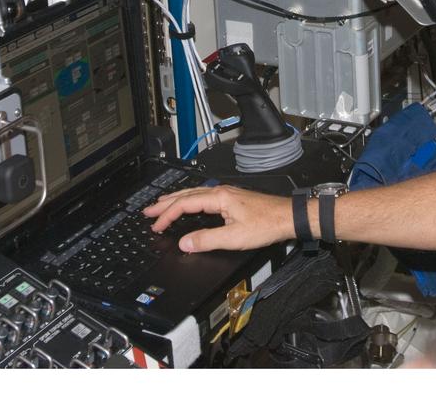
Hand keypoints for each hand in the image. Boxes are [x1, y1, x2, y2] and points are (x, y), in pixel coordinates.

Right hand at [143, 185, 291, 252]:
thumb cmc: (267, 224)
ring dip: (176, 200)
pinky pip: (203, 196)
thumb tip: (185, 243)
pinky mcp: (232, 198)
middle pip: (185, 195)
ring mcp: (226, 194)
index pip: (184, 205)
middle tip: (148, 211)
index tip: (156, 226)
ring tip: (162, 204)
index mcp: (218, 198)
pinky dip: (189, 200)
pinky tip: (189, 204)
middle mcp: (221, 192)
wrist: (287, 217)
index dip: (167, 216)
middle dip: (165, 203)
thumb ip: (207, 240)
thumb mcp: (235, 238)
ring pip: (194, 194)